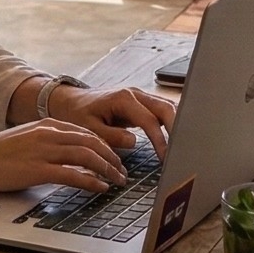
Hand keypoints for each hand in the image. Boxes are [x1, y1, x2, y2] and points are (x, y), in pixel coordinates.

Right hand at [0, 119, 130, 193]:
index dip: (105, 145)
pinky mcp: (38, 170)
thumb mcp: (25, 140)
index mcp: (46, 124)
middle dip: (112, 158)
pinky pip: (73, 174)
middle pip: (92, 142)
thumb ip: (47, 145)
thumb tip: (67, 159)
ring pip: (87, 156)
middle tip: (122, 171)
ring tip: (117, 181)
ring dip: (107, 169)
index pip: (85, 132)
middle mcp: (48, 134)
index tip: (114, 157)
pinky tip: (100, 188)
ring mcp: (43, 151)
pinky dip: (91, 181)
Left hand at [48, 83, 176, 161]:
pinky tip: (176, 139)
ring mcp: (140, 97)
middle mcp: (135, 94)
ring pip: (167, 107)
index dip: (160, 140)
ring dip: (177, 125)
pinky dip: (171, 123)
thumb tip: (133, 142)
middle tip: (182, 152)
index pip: (149, 120)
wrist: (71, 102)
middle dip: (177, 129)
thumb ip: (111, 136)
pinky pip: (162, 111)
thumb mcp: (89, 129)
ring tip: (182, 147)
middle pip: (166, 108)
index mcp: (123, 99)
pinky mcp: (142, 103)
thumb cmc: (78, 114)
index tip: (165, 157)